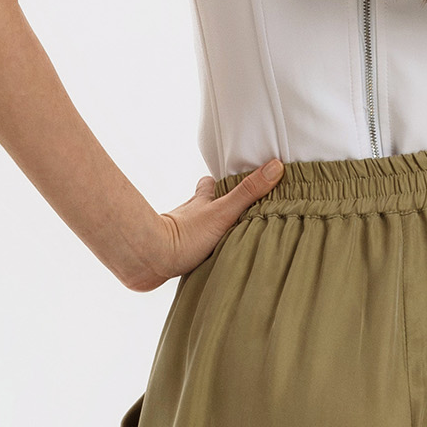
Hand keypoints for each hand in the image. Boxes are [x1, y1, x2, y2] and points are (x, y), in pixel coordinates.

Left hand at [118, 158, 285, 289]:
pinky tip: (204, 259)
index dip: (222, 182)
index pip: (212, 183)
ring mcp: (180, 233)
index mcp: (202, 200)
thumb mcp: (224, 211)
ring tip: (221, 237)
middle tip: (231, 210)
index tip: (236, 181)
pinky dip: (197, 251)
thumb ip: (248, 192)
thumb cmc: (185, 235)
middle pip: (202, 204)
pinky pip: (189, 249)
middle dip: (214, 206)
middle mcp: (190, 214)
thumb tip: (275, 167)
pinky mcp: (173, 253)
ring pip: (195, 226)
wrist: (151, 258)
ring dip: (206, 230)